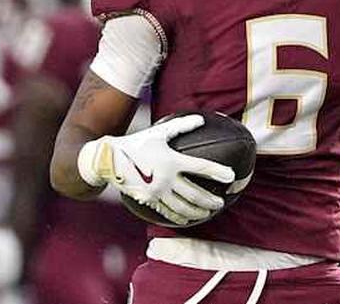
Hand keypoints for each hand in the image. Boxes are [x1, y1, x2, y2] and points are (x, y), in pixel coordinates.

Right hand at [77, 114, 234, 225]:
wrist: (108, 160)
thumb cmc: (136, 143)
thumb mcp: (159, 132)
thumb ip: (181, 126)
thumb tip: (201, 119)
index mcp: (172, 160)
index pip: (201, 167)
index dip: (218, 172)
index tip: (232, 176)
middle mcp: (166, 179)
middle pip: (196, 194)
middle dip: (211, 201)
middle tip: (221, 203)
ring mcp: (157, 192)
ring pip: (184, 207)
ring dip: (199, 212)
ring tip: (208, 213)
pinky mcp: (149, 201)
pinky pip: (168, 213)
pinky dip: (181, 218)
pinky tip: (188, 219)